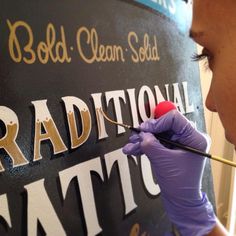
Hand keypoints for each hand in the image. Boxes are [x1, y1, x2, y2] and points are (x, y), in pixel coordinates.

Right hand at [123, 110, 215, 235]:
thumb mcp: (163, 161)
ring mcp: (179, 144)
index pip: (175, 119)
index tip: (145, 129)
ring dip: (143, 139)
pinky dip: (145, 145)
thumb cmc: (179, 184)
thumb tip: (142, 134)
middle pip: (164, 125)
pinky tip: (134, 149)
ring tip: (131, 145)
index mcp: (194, 138)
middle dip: (147, 131)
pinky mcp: (171, 149)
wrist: (179, 200)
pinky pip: (156, 142)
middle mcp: (188, 138)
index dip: (157, 122)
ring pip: (158, 134)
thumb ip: (151, 144)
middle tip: (136, 135)